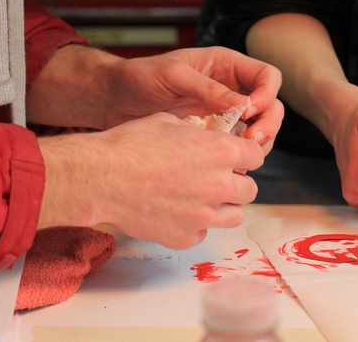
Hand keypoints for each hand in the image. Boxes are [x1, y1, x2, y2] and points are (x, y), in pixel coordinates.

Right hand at [39, 112, 265, 248]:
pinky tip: (176, 212)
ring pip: (235, 215)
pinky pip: (203, 232)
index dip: (245, 154)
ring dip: (224, 206)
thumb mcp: (170, 122)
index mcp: (222, 151)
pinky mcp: (186, 236)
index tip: (233, 156)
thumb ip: (199, 133)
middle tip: (215, 178)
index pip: (257, 156)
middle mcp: (220, 184)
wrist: (100, 177)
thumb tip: (209, 138)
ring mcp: (204, 215)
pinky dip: (195, 224)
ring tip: (201, 198)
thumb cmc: (131, 144)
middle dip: (236, 182)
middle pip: (250, 189)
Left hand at [98, 46, 283, 150]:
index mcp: (226, 66)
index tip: (250, 111)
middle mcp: (231, 89)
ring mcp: (223, 115)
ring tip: (239, 158)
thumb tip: (242, 105)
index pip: (266, 76)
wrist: (112, 101)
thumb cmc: (138, 78)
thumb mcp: (172, 76)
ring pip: (257, 130)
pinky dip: (236, 158)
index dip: (266, 94)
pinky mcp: (211, 137)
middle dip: (268, 124)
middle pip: (270, 106)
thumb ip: (207, 88)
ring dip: (256, 145)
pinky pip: (235, 148)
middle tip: (252, 141)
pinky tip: (223, 166)